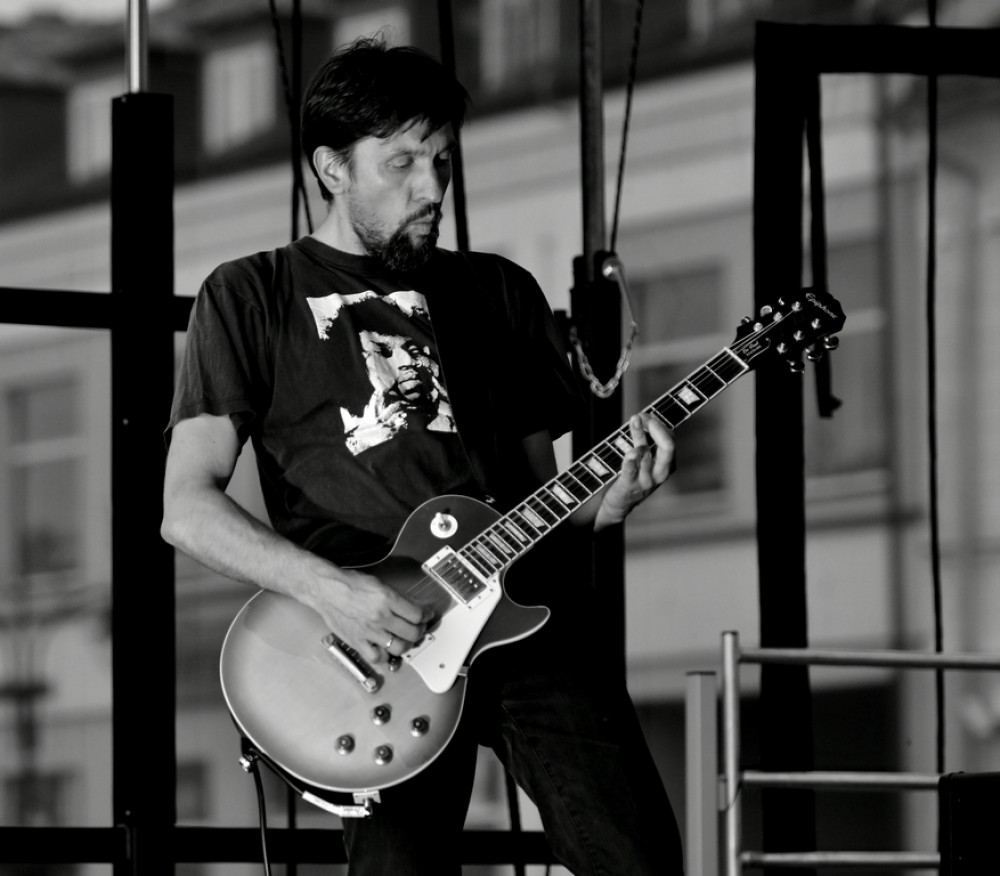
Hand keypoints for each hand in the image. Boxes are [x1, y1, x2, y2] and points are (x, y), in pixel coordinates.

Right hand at [303, 561, 434, 664]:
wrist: (327, 590)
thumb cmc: (350, 585)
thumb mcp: (380, 584)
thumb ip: (399, 597)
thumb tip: (416, 605)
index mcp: (387, 599)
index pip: (417, 614)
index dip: (427, 615)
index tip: (428, 615)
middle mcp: (380, 617)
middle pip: (412, 632)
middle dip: (420, 630)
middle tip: (419, 627)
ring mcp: (369, 632)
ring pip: (399, 647)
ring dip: (407, 644)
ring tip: (406, 639)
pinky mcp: (358, 642)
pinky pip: (377, 657)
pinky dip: (385, 656)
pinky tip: (386, 649)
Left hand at [596, 413, 675, 528]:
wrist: (620, 506)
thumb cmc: (633, 478)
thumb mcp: (645, 462)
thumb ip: (647, 443)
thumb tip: (645, 418)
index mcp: (667, 466)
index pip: (670, 440)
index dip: (658, 424)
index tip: (646, 414)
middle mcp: (660, 473)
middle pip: (667, 447)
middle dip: (657, 428)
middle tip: (644, 416)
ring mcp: (645, 480)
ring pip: (646, 455)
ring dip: (640, 435)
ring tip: (635, 421)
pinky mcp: (629, 486)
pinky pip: (631, 471)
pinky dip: (631, 461)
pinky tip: (630, 452)